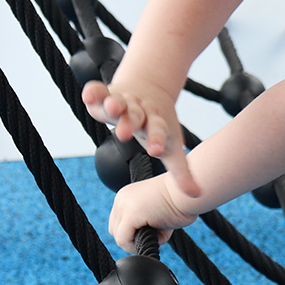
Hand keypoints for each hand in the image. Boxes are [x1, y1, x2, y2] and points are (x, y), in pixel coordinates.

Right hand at [82, 78, 199, 195]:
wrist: (152, 89)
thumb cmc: (159, 126)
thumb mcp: (170, 148)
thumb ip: (180, 172)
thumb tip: (197, 195)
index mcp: (156, 124)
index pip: (158, 132)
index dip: (157, 140)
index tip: (156, 151)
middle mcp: (140, 111)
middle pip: (136, 116)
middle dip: (131, 124)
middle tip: (125, 134)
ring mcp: (123, 101)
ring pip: (118, 102)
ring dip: (114, 104)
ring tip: (111, 108)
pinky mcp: (106, 94)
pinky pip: (99, 92)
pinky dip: (93, 92)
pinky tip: (88, 96)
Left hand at [109, 176, 196, 251]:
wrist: (192, 191)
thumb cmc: (181, 202)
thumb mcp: (155, 210)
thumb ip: (143, 222)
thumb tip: (138, 242)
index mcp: (127, 195)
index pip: (118, 223)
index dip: (134, 233)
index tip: (154, 229)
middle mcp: (122, 198)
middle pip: (116, 231)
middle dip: (135, 238)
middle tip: (157, 232)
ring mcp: (125, 205)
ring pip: (120, 237)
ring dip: (139, 241)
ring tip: (160, 231)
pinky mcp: (131, 214)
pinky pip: (124, 240)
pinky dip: (140, 244)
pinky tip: (158, 235)